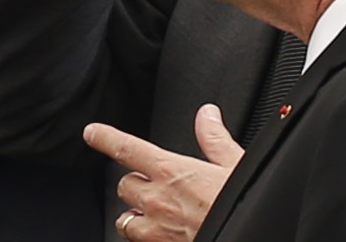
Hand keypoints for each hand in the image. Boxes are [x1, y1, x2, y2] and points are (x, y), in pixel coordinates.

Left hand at [84, 104, 243, 241]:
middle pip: (124, 185)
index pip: (126, 148)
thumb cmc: (246, 205)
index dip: (105, 138)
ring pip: (125, 220)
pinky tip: (162, 235)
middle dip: (135, 183)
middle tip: (153, 185)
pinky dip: (147, 237)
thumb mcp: (235, 164)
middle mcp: (156, 200)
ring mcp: (155, 230)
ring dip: (136, 215)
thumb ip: (214, 138)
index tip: (92, 133)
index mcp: (171, 171)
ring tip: (154, 214)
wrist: (253, 235)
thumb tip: (207, 115)